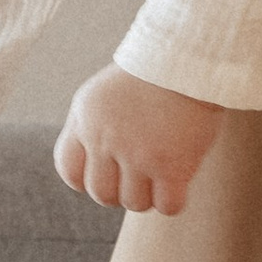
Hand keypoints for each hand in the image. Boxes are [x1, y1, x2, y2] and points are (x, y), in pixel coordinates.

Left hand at [53, 66, 224, 213]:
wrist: (192, 55)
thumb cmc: (154, 72)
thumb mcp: (105, 92)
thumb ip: (93, 126)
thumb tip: (93, 170)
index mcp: (86, 118)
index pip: (69, 171)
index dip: (86, 180)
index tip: (107, 172)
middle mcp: (105, 138)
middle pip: (101, 193)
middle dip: (119, 191)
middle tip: (139, 176)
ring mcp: (138, 154)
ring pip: (134, 203)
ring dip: (148, 195)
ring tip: (162, 174)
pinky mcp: (172, 165)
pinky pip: (167, 206)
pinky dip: (173, 201)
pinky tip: (180, 183)